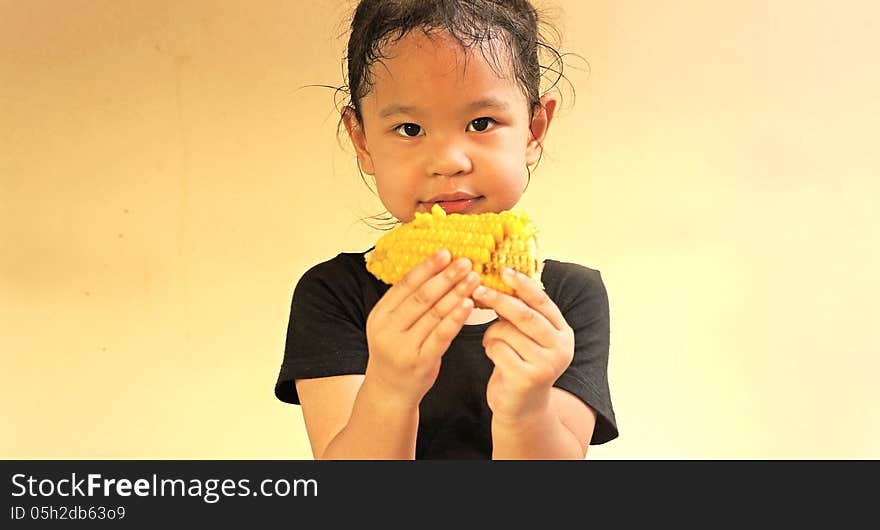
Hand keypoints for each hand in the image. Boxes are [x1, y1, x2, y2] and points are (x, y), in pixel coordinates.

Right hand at [365, 250, 480, 407]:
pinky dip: (456, 318)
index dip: (427, 267)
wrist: (390, 391)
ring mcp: (403, 347)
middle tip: (465, 262)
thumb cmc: (397, 352)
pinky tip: (468, 304)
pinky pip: (441, 335)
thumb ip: (407, 302)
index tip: (446, 253)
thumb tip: (435, 269)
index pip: (405, 285)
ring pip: (433, 314)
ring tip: (473, 278)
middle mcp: (388, 330)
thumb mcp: (392, 325)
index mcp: (380, 315)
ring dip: (455, 293)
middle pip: (421, 297)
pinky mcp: (420, 362)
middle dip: (445, 277)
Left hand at [473, 268, 573, 422]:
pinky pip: (498, 350)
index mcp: (563, 332)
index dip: (523, 285)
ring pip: (507, 332)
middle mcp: (561, 348)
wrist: (522, 407)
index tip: (504, 270)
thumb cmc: (521, 362)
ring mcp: (546, 365)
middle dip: (499, 299)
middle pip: (525, 315)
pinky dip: (490, 348)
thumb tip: (503, 276)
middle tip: (478, 288)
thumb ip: (524, 313)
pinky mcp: (528, 379)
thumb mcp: (529, 337)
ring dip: (491, 332)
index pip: (543, 301)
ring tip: (492, 341)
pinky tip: (494, 356)